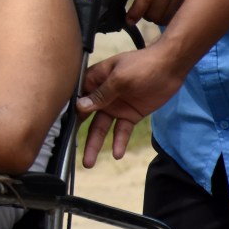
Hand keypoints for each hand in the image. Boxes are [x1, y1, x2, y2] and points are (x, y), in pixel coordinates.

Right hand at [76, 45, 187, 166]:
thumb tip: (79, 107)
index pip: (76, 99)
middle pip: (86, 117)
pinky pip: (121, 131)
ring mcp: (115, 106)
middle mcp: (102, 95)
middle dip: (77, 134)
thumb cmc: (142, 65)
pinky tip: (117, 153)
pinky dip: (119, 142)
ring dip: (95, 144)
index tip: (59, 131)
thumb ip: (101, 94)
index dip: (68, 114)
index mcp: (95, 81)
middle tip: (69, 153)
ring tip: (89, 163)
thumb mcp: (120, 78)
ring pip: (101, 128)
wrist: (170, 67)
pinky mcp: (130, 115)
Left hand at [128, 0, 210, 25]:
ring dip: (156, 17)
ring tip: (157, 7)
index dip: (136, 11)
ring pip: (162, 19)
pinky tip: (167, 8)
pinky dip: (166, 18)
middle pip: (153, 13)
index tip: (130, 20)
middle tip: (146, 7)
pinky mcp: (190, 2)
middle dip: (146, 14)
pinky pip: (172, 19)